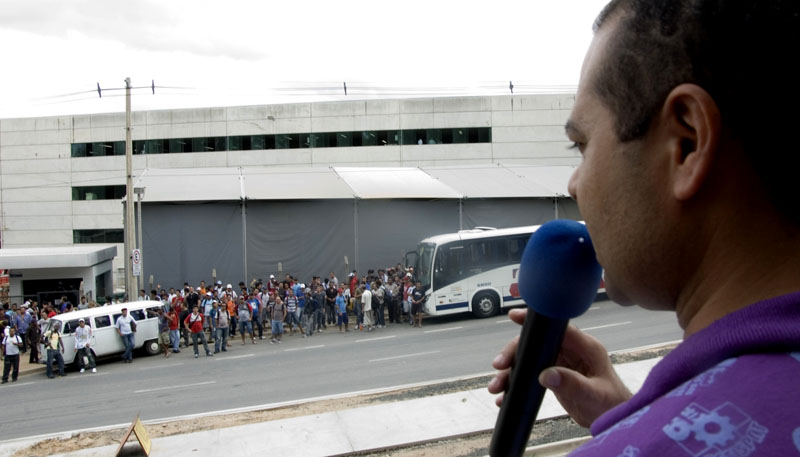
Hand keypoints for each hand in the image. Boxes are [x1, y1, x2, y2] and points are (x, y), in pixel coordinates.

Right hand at [488, 308, 631, 427]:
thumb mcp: (594, 396)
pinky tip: (504, 398)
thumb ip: (572, 384)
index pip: (558, 327)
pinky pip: (530, 374)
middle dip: (514, 353)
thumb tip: (546, 375)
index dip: (536, 321)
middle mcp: (571, 351)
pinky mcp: (555, 375)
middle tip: (499, 366)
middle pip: (536, 342)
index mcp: (585, 347)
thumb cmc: (612, 405)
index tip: (514, 315)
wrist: (615, 419)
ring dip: (511, 372)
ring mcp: (562, 362)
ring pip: (529, 359)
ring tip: (496, 387)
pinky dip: (517, 384)